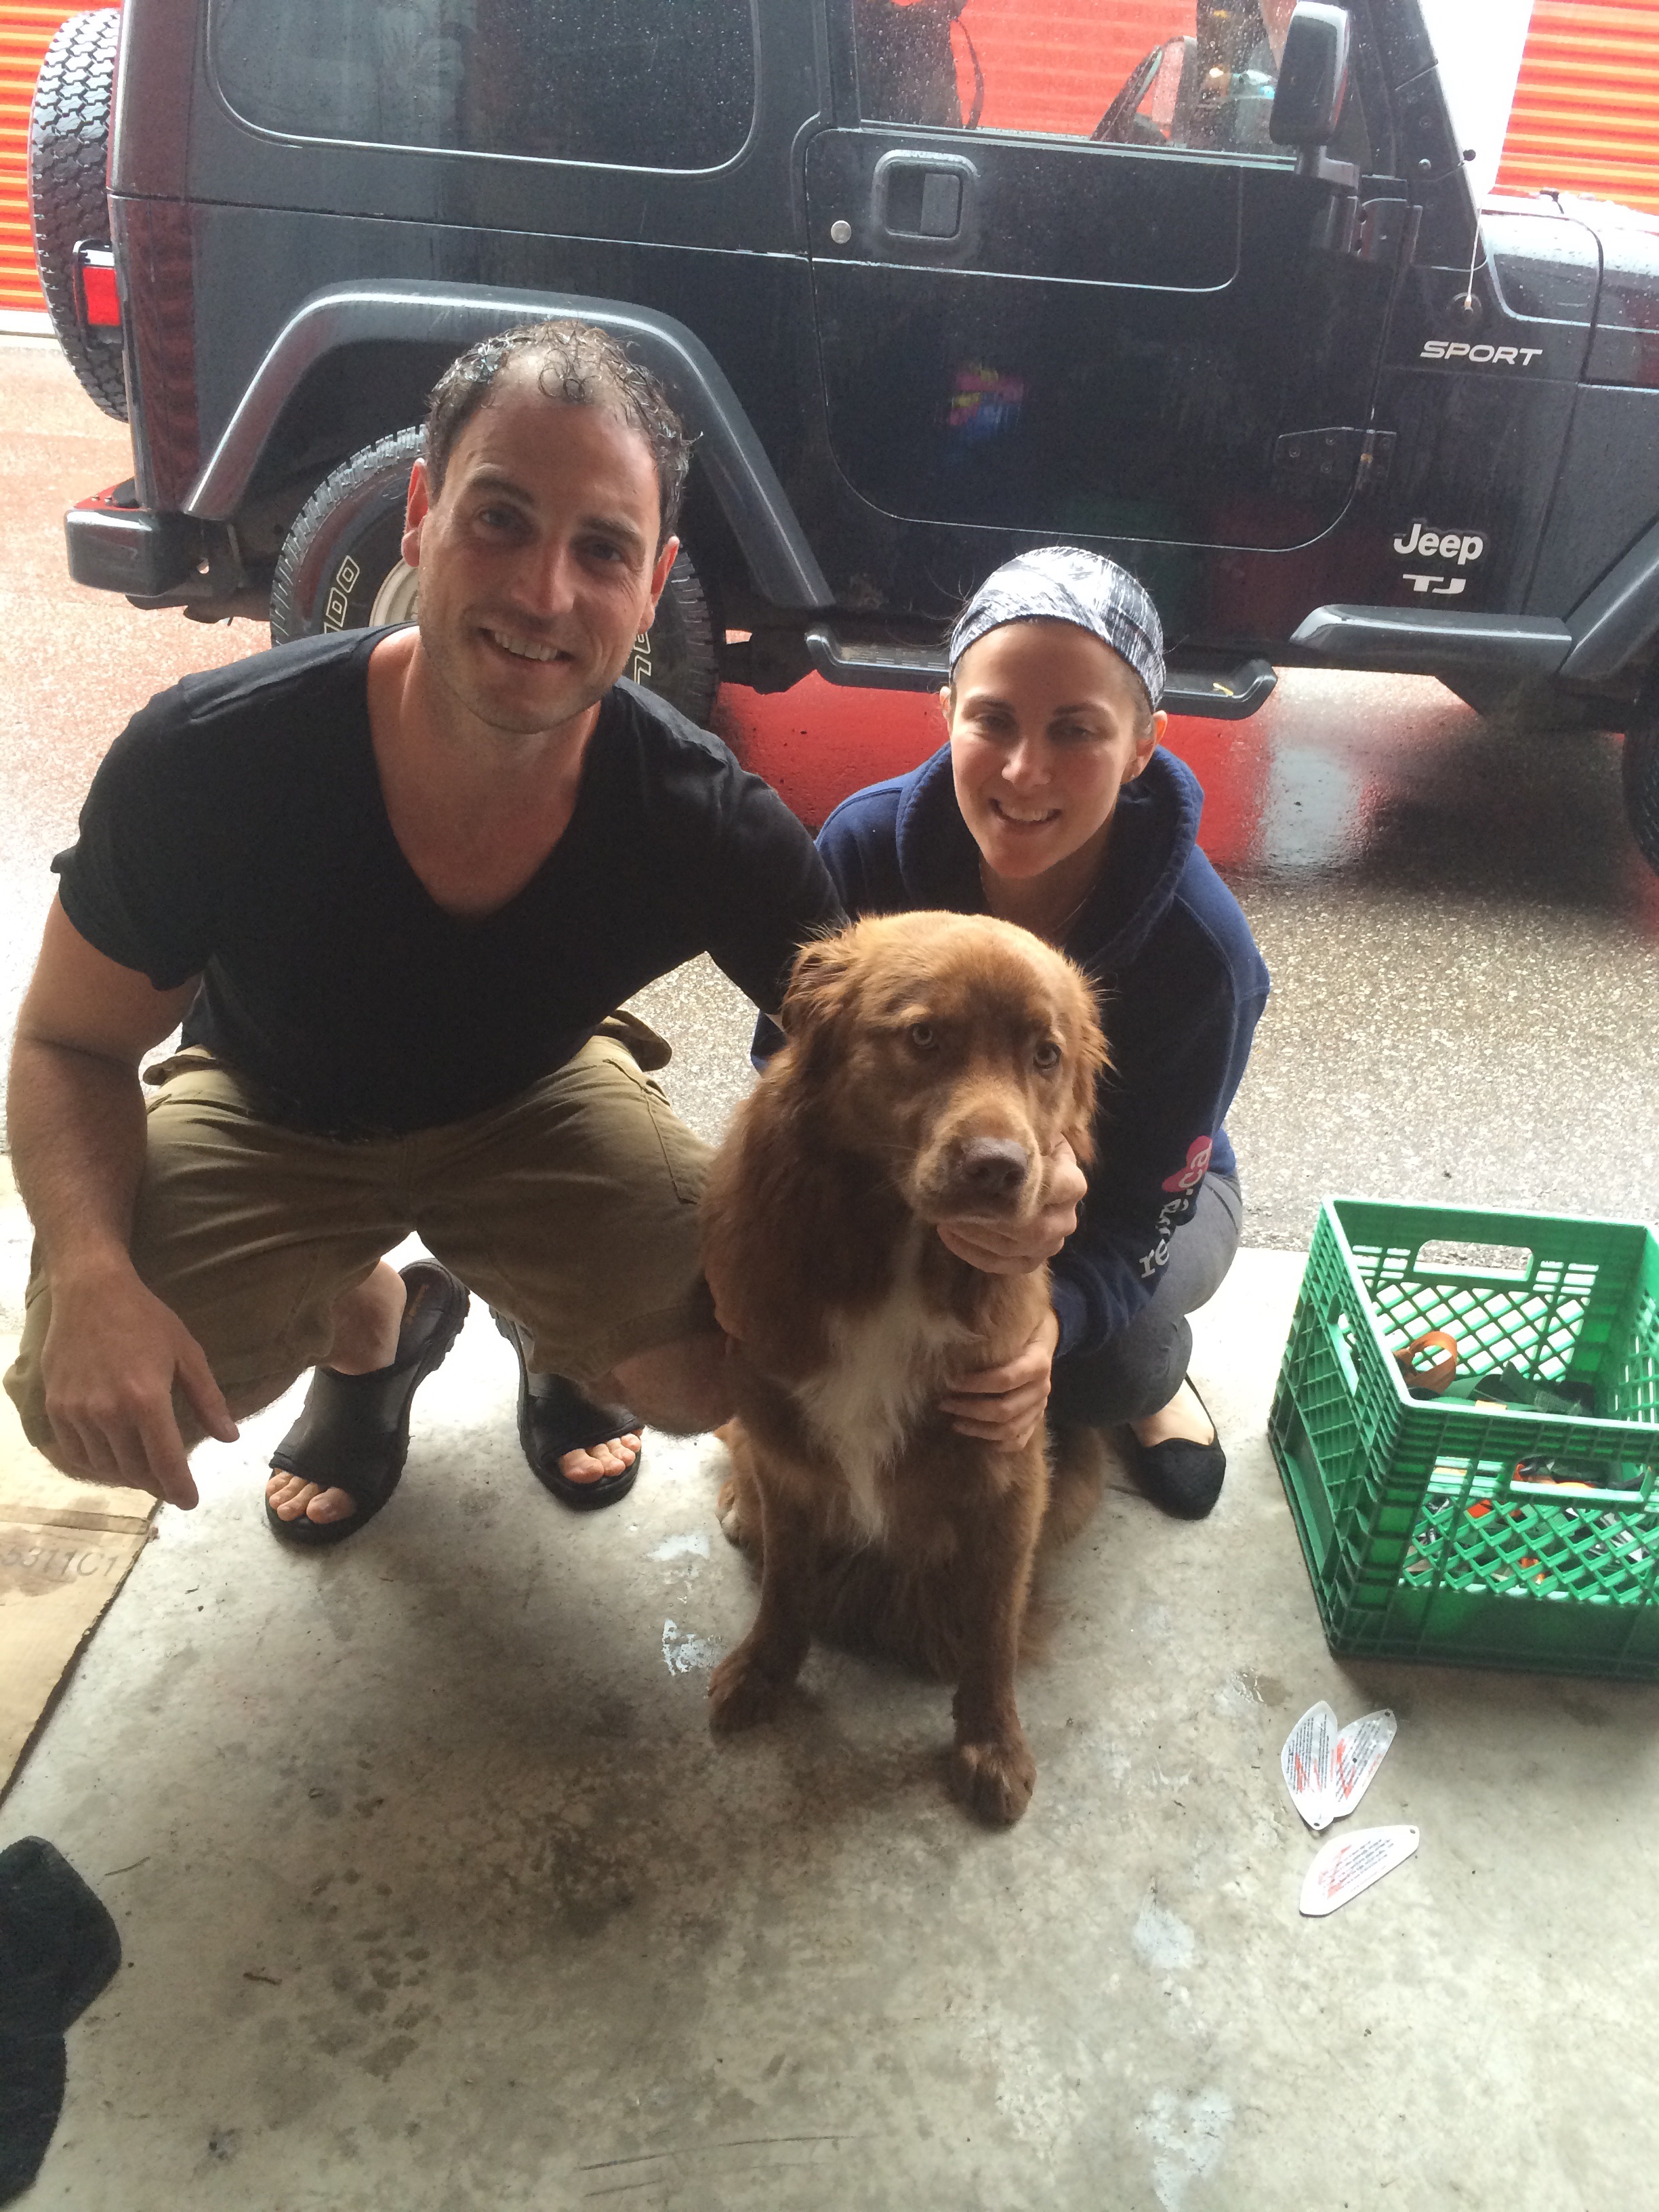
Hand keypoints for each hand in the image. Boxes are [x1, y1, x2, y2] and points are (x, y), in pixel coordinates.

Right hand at [39, 1266, 236, 1507]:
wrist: (90, 1292)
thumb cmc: (145, 1319)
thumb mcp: (188, 1353)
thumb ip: (208, 1399)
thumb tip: (229, 1437)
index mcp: (146, 1399)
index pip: (165, 1461)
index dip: (179, 1487)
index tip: (190, 1501)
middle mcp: (108, 1412)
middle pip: (135, 1470)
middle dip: (156, 1484)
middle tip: (170, 1486)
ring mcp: (77, 1413)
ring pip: (105, 1466)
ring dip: (128, 1476)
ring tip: (145, 1473)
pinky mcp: (56, 1409)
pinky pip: (77, 1453)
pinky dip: (97, 1465)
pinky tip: (113, 1460)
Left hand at [936, 1137, 1085, 1274]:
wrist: (1025, 1176)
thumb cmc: (1023, 1149)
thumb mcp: (1030, 1133)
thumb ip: (1025, 1133)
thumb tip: (1002, 1131)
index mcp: (1072, 1183)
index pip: (1051, 1186)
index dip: (1016, 1183)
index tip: (980, 1172)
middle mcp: (1067, 1219)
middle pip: (1030, 1226)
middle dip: (988, 1215)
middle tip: (953, 1199)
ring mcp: (1051, 1244)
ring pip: (1013, 1247)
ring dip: (974, 1232)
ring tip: (946, 1212)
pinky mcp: (1031, 1261)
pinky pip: (1001, 1265)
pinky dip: (971, 1252)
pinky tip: (947, 1232)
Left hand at [940, 1306, 1058, 1450]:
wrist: (1045, 1337)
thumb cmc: (1022, 1328)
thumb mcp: (1014, 1322)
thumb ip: (993, 1334)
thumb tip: (953, 1340)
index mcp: (1038, 1363)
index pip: (1005, 1379)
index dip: (976, 1384)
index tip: (950, 1382)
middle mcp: (1042, 1388)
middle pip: (1005, 1409)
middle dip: (970, 1408)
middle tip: (944, 1403)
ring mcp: (1040, 1407)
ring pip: (1010, 1429)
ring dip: (978, 1429)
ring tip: (954, 1421)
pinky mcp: (1037, 1419)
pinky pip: (1019, 1441)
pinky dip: (998, 1443)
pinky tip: (977, 1437)